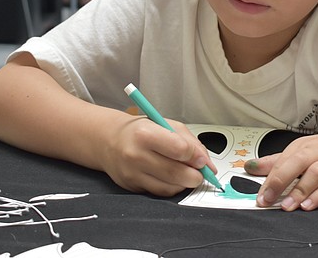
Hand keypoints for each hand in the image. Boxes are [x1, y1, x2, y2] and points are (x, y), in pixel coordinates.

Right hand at [102, 115, 216, 196]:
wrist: (109, 140)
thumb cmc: (141, 130)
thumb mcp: (166, 125)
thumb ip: (190, 142)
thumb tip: (208, 164)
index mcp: (146, 134)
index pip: (180, 150)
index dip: (196, 157)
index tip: (203, 160)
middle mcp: (136, 155)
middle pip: (176, 173)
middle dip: (195, 176)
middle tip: (200, 173)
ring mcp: (132, 174)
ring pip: (169, 187)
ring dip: (184, 184)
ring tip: (186, 174)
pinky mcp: (131, 187)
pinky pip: (159, 193)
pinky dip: (172, 188)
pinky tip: (173, 178)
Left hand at [244, 127, 317, 210]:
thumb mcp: (306, 148)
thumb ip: (279, 160)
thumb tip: (252, 166)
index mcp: (306, 146)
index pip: (283, 160)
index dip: (268, 178)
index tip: (258, 194)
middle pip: (296, 163)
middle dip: (279, 182)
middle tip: (266, 199)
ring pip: (314, 175)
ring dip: (299, 191)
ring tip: (286, 206)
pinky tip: (309, 204)